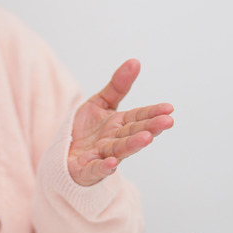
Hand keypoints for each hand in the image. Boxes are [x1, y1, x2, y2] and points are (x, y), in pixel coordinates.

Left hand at [68, 59, 174, 185]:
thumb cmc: (85, 130)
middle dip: (149, 128)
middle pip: (132, 133)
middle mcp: (113, 141)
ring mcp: (101, 157)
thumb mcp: (99, 103)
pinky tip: (112, 164)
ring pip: (118, 150)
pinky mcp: (85, 171)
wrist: (63, 153)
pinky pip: (95, 170)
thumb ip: (117, 87)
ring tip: (146, 138)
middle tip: (167, 122)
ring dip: (132, 145)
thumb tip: (135, 61)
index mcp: (119, 125)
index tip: (169, 108)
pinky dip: (104, 168)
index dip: (152, 113)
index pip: (138, 117)